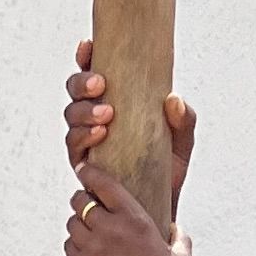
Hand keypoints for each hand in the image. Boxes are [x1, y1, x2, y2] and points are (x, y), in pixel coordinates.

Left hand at [65, 158, 192, 255]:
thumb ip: (179, 237)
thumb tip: (176, 228)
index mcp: (134, 219)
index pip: (103, 184)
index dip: (89, 173)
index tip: (84, 169)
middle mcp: (109, 229)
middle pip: (80, 200)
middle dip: (83, 199)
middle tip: (89, 204)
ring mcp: (91, 249)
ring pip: (72, 223)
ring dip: (79, 224)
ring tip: (91, 232)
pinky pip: (68, 246)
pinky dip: (75, 245)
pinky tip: (88, 252)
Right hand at [66, 40, 195, 209]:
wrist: (158, 210)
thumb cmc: (167, 171)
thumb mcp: (182, 144)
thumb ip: (184, 122)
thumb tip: (174, 100)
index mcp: (116, 102)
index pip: (94, 73)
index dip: (86, 57)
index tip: (88, 46)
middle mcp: (95, 118)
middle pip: (74, 91)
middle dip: (82, 83)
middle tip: (101, 85)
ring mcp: (86, 141)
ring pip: (71, 115)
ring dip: (84, 111)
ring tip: (106, 115)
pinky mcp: (83, 165)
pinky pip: (73, 146)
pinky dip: (83, 137)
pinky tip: (99, 135)